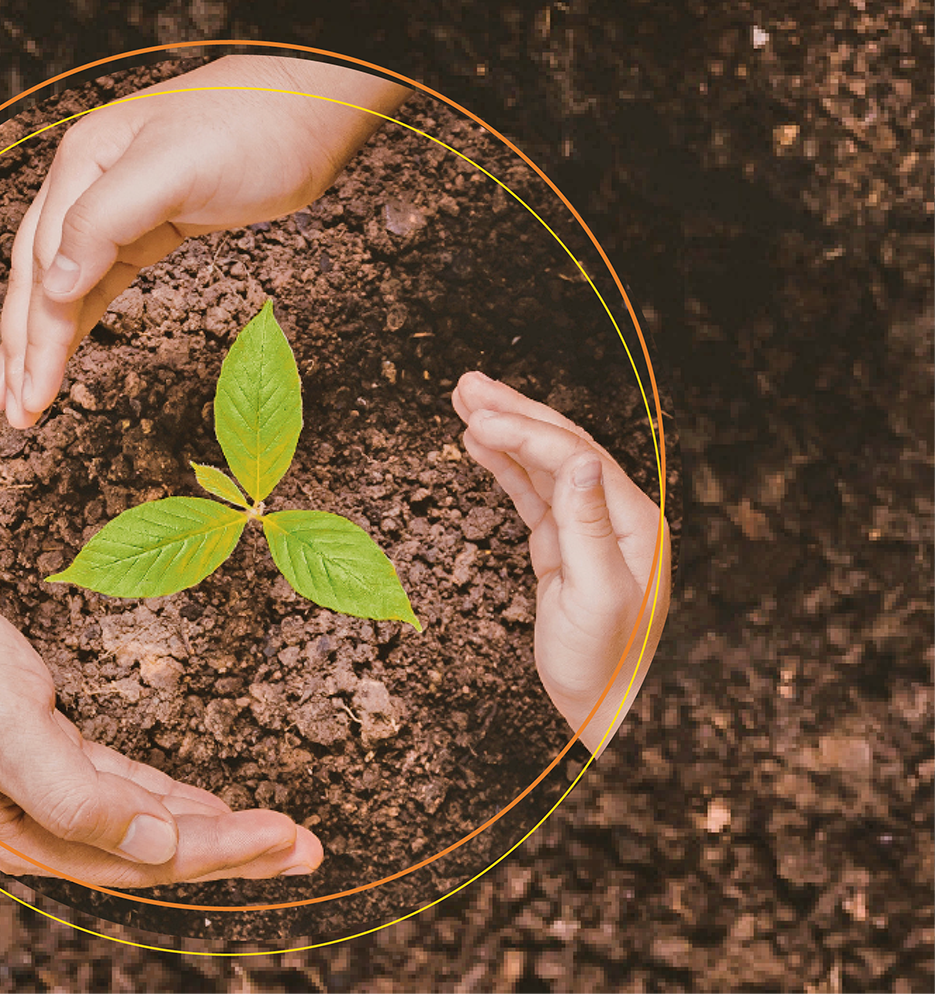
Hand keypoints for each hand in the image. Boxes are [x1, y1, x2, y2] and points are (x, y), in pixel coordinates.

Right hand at [0, 55, 410, 427]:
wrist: (312, 109)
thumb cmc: (253, 130)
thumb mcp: (175, 170)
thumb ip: (104, 222)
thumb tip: (50, 285)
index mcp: (82, 165)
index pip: (43, 267)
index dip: (35, 337)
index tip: (32, 396)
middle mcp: (87, 183)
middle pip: (38, 279)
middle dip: (22, 349)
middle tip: (14, 413)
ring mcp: (116, 204)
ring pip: (62, 284)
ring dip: (40, 340)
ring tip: (19, 395)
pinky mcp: (150, 224)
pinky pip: (98, 280)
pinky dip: (75, 318)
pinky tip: (62, 348)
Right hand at [0, 534, 321, 885]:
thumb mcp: (0, 724)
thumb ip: (74, 795)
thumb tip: (156, 852)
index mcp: (25, 831)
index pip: (146, 857)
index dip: (224, 853)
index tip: (291, 839)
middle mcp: (32, 823)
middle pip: (152, 849)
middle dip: (233, 849)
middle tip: (307, 847)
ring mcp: (32, 789)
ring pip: (139, 820)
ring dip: (206, 824)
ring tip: (272, 830)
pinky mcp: (33, 750)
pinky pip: (115, 785)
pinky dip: (161, 795)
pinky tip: (195, 802)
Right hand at [451, 372, 670, 748]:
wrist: (605, 714)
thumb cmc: (608, 665)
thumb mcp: (598, 596)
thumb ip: (589, 525)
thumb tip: (579, 460)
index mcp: (633, 522)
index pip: (574, 457)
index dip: (525, 432)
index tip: (477, 420)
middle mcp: (614, 517)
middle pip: (560, 447)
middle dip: (513, 412)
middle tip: (466, 384)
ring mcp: (586, 531)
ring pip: (541, 466)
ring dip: (504, 432)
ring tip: (464, 401)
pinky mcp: (561, 550)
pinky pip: (530, 496)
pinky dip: (504, 468)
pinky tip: (479, 447)